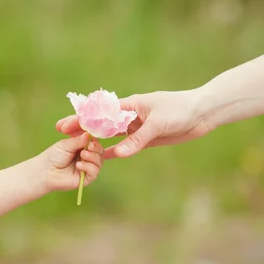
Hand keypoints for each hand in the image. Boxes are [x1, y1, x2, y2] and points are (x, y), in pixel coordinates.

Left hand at [40, 132, 104, 190]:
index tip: (91, 139)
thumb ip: (79, 140)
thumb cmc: (54, 156)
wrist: (45, 171)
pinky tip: (78, 165)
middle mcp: (87, 157)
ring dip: (92, 157)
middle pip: (100, 152)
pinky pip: (95, 172)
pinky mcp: (86, 178)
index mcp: (83, 147)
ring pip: (99, 161)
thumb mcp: (66, 145)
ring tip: (81, 155)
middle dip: (96, 148)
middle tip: (88, 147)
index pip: (95, 142)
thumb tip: (89, 134)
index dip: (95, 140)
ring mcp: (88, 168)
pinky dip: (88, 167)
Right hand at [56, 90, 212, 158]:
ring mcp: (137, 127)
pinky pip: (127, 145)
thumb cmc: (180, 110)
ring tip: (77, 147)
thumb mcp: (158, 124)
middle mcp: (131, 116)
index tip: (66, 125)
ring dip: (96, 140)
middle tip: (62, 134)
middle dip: (83, 128)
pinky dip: (116, 151)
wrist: (201, 113)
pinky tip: (103, 157)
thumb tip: (119, 154)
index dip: (82, 118)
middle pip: (102, 123)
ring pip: (112, 135)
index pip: (101, 112)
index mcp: (131, 105)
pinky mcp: (146, 139)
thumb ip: (138, 139)